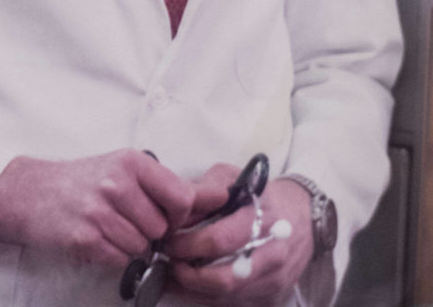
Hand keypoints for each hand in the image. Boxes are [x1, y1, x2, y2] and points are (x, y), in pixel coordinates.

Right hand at [0, 149, 194, 267]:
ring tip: (107, 226)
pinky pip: (121, 259)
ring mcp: (99, 211)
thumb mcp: (121, 167)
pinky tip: (96, 237)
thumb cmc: (81, 180)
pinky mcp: (86, 239)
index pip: (182, 197)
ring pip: (142, 247)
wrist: (30, 192)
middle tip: (125, 218)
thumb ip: (162, 183)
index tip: (163, 213)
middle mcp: (116, 183)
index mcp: (131, 162)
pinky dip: (113, 255)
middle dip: (148, 231)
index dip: (178, 214)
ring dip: (129, 245)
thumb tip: (216, 197)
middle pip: (161, 228)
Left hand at [166, 167, 314, 306]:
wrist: (301, 215)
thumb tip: (175, 212)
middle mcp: (271, 253)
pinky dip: (209, 297)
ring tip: (175, 273)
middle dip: (189, 275)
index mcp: (260, 219)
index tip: (169, 241)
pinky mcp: (273, 296)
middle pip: (225, 278)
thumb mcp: (231, 176)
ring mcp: (274, 279)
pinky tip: (193, 284)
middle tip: (169, 262)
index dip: (189, 244)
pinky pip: (235, 304)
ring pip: (228, 297)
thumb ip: (203, 191)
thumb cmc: (259, 194)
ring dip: (195, 290)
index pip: (220, 240)